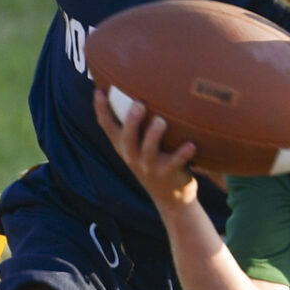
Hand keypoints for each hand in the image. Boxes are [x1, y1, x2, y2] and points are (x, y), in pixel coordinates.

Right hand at [93, 88, 203, 211]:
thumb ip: (138, 128)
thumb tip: (141, 94)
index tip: (98, 90)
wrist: (171, 199)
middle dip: (131, 121)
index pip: (107, 128)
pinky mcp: (168, 175)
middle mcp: (133, 157)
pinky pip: (175, 162)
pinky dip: (183, 154)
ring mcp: (150, 167)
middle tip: (138, 104)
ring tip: (161, 121)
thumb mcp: (141, 149)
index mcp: (124, 148)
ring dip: (154, 135)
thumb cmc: (157, 164)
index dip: (101, 110)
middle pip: (126, 138)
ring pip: (148, 150)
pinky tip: (191, 145)